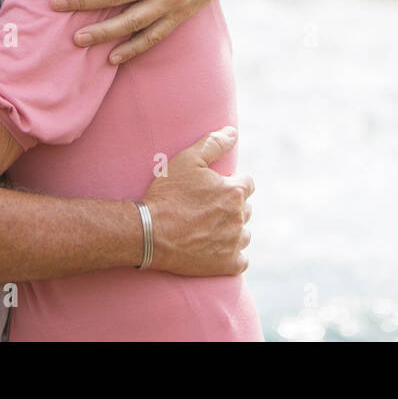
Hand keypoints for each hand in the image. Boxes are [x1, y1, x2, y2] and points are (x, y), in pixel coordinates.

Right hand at [144, 127, 252, 276]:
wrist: (150, 233)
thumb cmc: (167, 195)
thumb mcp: (186, 160)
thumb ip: (213, 144)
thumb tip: (233, 133)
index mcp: (234, 191)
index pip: (247, 184)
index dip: (231, 184)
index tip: (215, 190)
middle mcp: (239, 217)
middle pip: (246, 209)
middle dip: (232, 207)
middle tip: (207, 209)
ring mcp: (234, 242)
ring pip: (244, 234)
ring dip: (232, 231)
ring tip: (209, 229)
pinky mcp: (227, 264)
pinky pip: (241, 260)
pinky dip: (232, 256)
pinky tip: (216, 250)